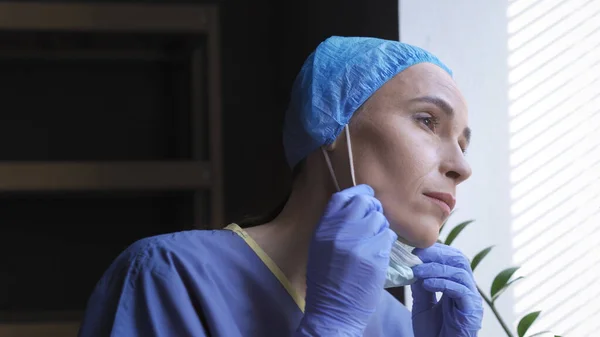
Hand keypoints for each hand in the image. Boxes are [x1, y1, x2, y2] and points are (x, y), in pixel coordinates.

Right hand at [296, 184, 396, 336]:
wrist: (333, 310)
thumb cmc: (326, 280)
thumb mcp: (320, 246)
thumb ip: (334, 225)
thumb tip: (355, 207)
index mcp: (323, 229)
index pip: (343, 197)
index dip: (358, 193)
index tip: (366, 196)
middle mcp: (339, 232)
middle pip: (365, 203)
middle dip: (373, 209)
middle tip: (374, 222)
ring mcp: (358, 243)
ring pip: (380, 219)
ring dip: (381, 227)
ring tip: (374, 241)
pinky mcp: (375, 257)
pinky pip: (388, 237)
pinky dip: (386, 242)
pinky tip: (379, 252)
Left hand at [411, 243, 482, 336]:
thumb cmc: (433, 333)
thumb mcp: (422, 304)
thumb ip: (420, 286)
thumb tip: (412, 266)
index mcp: (455, 285)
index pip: (451, 258)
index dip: (435, 251)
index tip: (415, 250)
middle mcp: (466, 289)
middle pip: (459, 260)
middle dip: (437, 254)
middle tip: (417, 256)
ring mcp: (471, 299)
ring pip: (460, 272)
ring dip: (437, 268)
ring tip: (418, 272)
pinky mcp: (472, 310)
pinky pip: (461, 290)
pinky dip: (443, 283)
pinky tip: (427, 284)